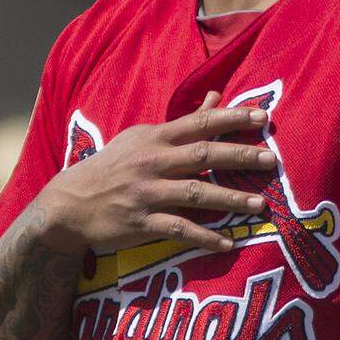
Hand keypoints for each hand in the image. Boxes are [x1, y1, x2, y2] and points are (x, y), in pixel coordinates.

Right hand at [39, 90, 275, 254]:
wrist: (69, 204)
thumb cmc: (112, 167)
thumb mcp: (143, 138)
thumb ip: (183, 122)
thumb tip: (217, 96)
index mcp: (155, 139)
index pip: (199, 122)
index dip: (232, 119)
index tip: (263, 117)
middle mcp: (153, 163)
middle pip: (203, 155)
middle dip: (239, 156)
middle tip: (271, 159)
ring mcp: (147, 193)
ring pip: (196, 194)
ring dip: (231, 200)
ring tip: (261, 205)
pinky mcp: (141, 222)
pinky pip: (179, 230)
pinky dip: (205, 238)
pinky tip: (228, 244)